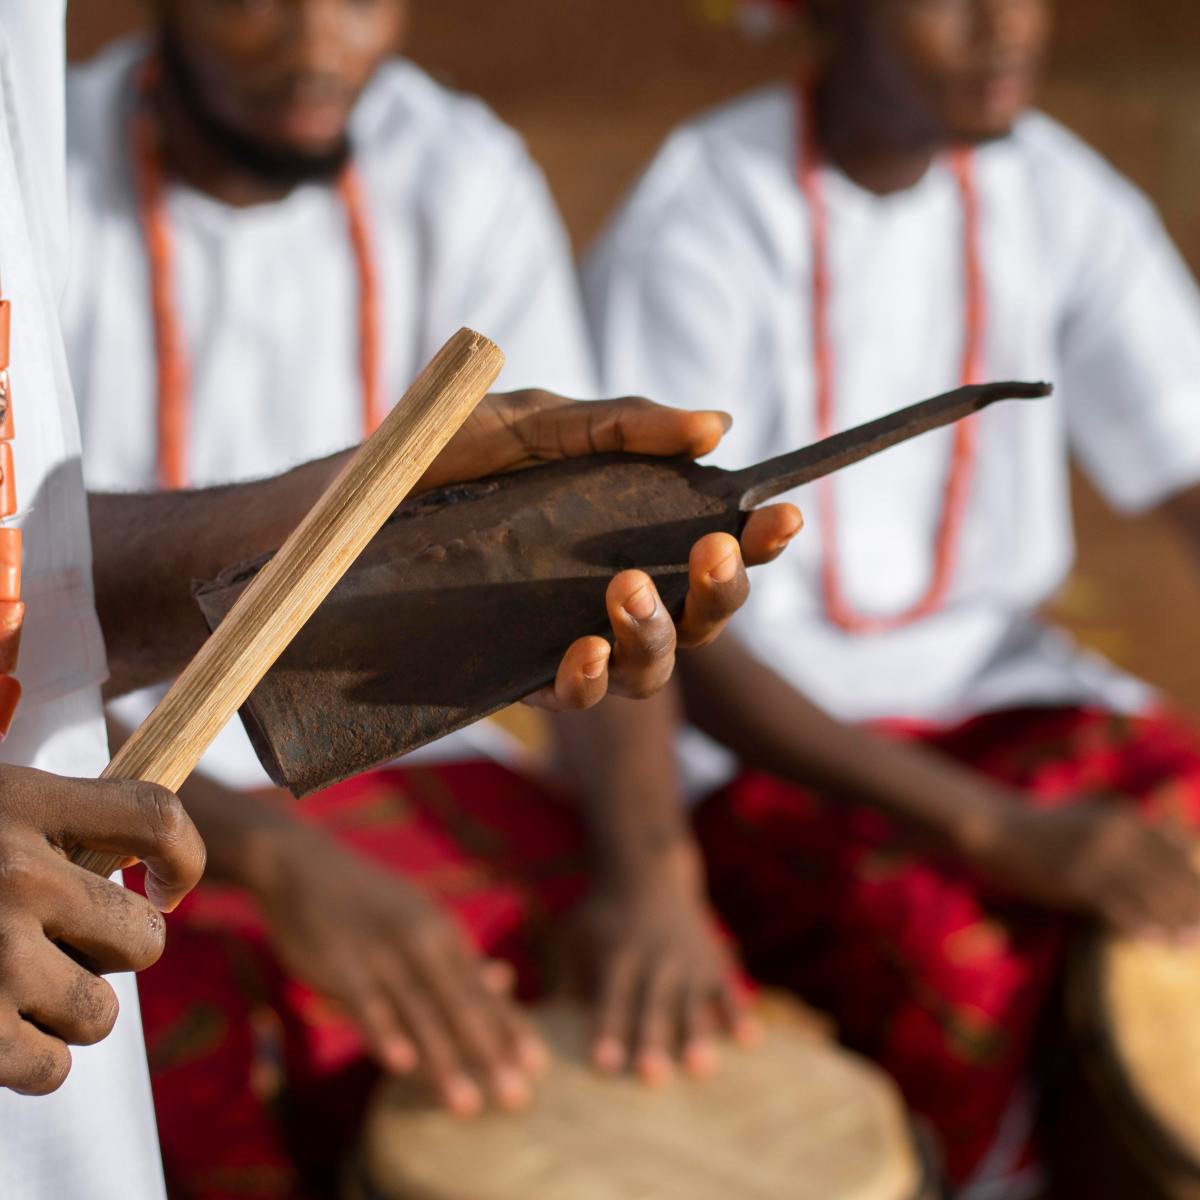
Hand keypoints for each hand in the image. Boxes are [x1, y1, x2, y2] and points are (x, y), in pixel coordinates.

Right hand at [0, 766, 204, 1093]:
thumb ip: (46, 824)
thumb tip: (137, 861)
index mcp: (20, 803)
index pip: (155, 817)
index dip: (183, 856)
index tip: (168, 885)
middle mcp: (13, 875)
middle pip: (144, 935)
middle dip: (115, 950)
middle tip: (64, 943)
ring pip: (102, 1012)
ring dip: (71, 1009)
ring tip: (13, 985)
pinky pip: (50, 1068)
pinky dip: (30, 1060)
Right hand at [245, 822, 546, 1115]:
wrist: (304, 864)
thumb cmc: (368, 904)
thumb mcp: (418, 923)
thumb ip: (457, 959)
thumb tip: (505, 980)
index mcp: (442, 935)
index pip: (482, 991)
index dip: (509, 1029)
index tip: (539, 1068)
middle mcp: (421, 943)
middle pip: (460, 1006)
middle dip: (489, 1055)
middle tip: (518, 1100)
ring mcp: (381, 952)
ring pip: (418, 1013)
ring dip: (444, 1062)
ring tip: (467, 1107)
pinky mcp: (341, 962)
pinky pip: (366, 1003)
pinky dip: (384, 1032)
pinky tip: (401, 1065)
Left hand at [429, 391, 800, 710]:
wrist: (345, 505)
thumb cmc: (445, 458)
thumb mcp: (536, 422)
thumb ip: (622, 425)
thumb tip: (717, 426)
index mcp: (626, 532)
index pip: (710, 547)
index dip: (757, 539)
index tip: (781, 515)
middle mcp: (608, 591)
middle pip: (702, 617)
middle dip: (722, 591)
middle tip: (712, 550)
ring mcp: (568, 635)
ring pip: (654, 668)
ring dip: (659, 633)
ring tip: (626, 590)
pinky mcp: (519, 673)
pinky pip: (577, 695)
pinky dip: (592, 678)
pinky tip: (585, 649)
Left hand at [568, 842, 757, 1083]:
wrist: (646, 871)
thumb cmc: (599, 915)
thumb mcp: (572, 935)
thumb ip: (561, 979)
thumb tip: (541, 1028)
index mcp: (617, 955)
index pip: (611, 998)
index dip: (608, 1030)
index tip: (604, 1065)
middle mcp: (654, 958)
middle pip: (652, 1006)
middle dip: (651, 1040)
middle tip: (650, 1077)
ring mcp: (688, 960)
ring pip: (692, 1003)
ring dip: (696, 1036)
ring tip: (700, 1070)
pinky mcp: (714, 961)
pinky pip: (728, 990)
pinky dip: (738, 1015)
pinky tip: (749, 1042)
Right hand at [967, 798, 1199, 939]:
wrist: (995, 827)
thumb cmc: (1042, 823)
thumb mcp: (1089, 813)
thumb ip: (1128, 826)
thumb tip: (1173, 840)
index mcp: (1124, 817)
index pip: (1175, 852)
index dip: (1194, 881)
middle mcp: (1118, 835)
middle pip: (1169, 875)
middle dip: (1191, 905)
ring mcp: (1098, 858)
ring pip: (1149, 894)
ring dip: (1173, 922)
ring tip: (1188, 943)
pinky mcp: (1077, 880)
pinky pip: (1119, 907)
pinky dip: (1140, 926)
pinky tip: (1154, 941)